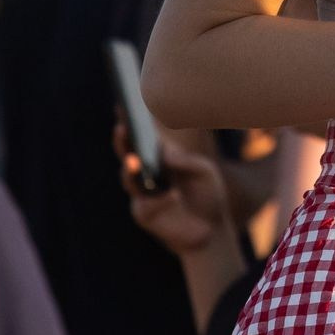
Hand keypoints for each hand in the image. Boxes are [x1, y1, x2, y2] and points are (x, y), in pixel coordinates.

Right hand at [120, 126, 231, 256]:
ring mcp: (142, 193)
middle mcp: (145, 172)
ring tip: (135, 160)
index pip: (141, 137)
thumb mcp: (204, 171)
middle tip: (122, 128)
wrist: (212, 228)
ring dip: (130, 170)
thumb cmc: (207, 193)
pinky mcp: (145, 215)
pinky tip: (172, 195)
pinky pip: (146, 206)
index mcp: (158, 157)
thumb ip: (185, 160)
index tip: (124, 106)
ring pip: (129, 180)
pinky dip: (160, 200)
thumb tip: (164, 152)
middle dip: (122, 141)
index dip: (131, 122)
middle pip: (127, 154)